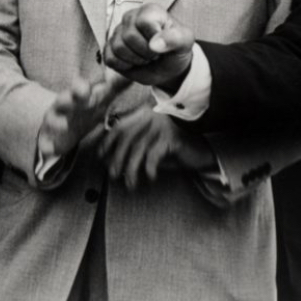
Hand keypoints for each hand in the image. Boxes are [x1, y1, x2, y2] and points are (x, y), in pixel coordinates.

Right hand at [37, 76, 129, 161]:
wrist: (63, 127)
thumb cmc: (85, 109)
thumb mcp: (100, 98)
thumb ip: (116, 86)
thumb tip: (132, 74)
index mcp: (78, 96)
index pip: (80, 87)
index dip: (84, 86)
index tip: (93, 85)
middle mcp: (65, 106)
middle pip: (66, 98)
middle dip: (73, 96)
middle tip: (82, 94)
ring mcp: (55, 121)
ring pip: (54, 119)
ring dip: (58, 122)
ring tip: (63, 125)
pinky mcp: (49, 140)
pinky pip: (45, 143)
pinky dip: (46, 147)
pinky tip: (48, 150)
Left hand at [98, 106, 215, 188]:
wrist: (200, 152)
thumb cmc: (171, 152)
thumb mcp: (149, 147)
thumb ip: (133, 148)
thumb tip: (109, 161)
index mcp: (143, 116)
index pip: (119, 126)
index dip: (107, 141)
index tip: (100, 157)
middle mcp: (151, 117)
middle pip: (126, 137)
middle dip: (117, 158)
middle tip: (113, 176)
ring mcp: (162, 126)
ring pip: (138, 148)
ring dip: (131, 169)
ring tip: (130, 184)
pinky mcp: (172, 137)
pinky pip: (154, 154)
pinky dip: (150, 168)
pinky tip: (150, 178)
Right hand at [105, 4, 194, 90]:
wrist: (167, 68)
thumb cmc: (176, 50)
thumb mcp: (185, 43)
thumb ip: (175, 39)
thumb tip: (154, 44)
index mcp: (149, 11)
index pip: (144, 22)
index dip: (154, 38)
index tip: (163, 43)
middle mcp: (131, 18)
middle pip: (129, 36)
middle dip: (145, 52)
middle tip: (154, 54)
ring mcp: (118, 33)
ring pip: (118, 48)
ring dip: (135, 60)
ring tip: (145, 58)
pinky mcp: (110, 48)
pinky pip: (110, 58)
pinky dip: (124, 66)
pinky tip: (133, 62)